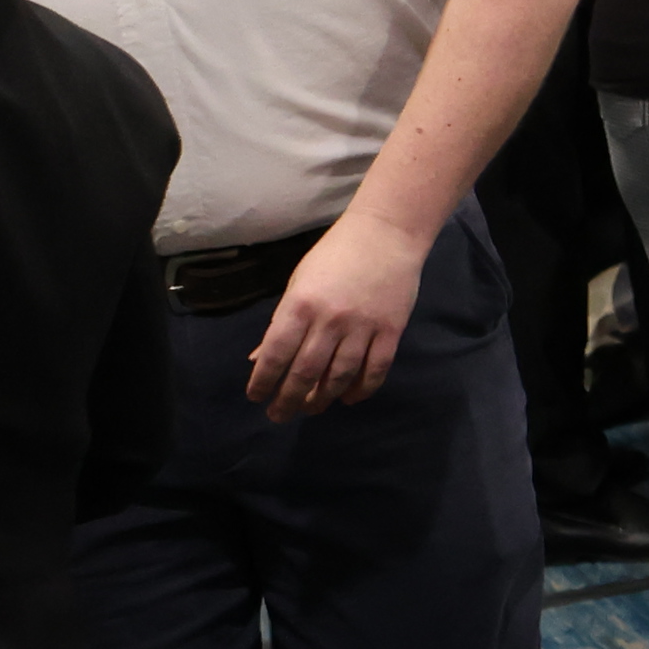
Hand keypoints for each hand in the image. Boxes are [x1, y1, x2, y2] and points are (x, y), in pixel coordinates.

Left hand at [245, 211, 432, 419]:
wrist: (387, 233)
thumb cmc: (334, 256)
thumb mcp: (299, 284)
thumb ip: (281, 322)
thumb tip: (260, 359)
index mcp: (301, 305)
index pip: (276, 353)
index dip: (263, 381)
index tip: (256, 397)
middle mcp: (330, 320)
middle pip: (305, 372)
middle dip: (288, 399)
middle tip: (279, 415)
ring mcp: (363, 326)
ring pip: (339, 375)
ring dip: (322, 398)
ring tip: (311, 409)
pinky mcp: (391, 330)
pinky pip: (376, 369)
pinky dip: (361, 389)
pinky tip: (348, 398)